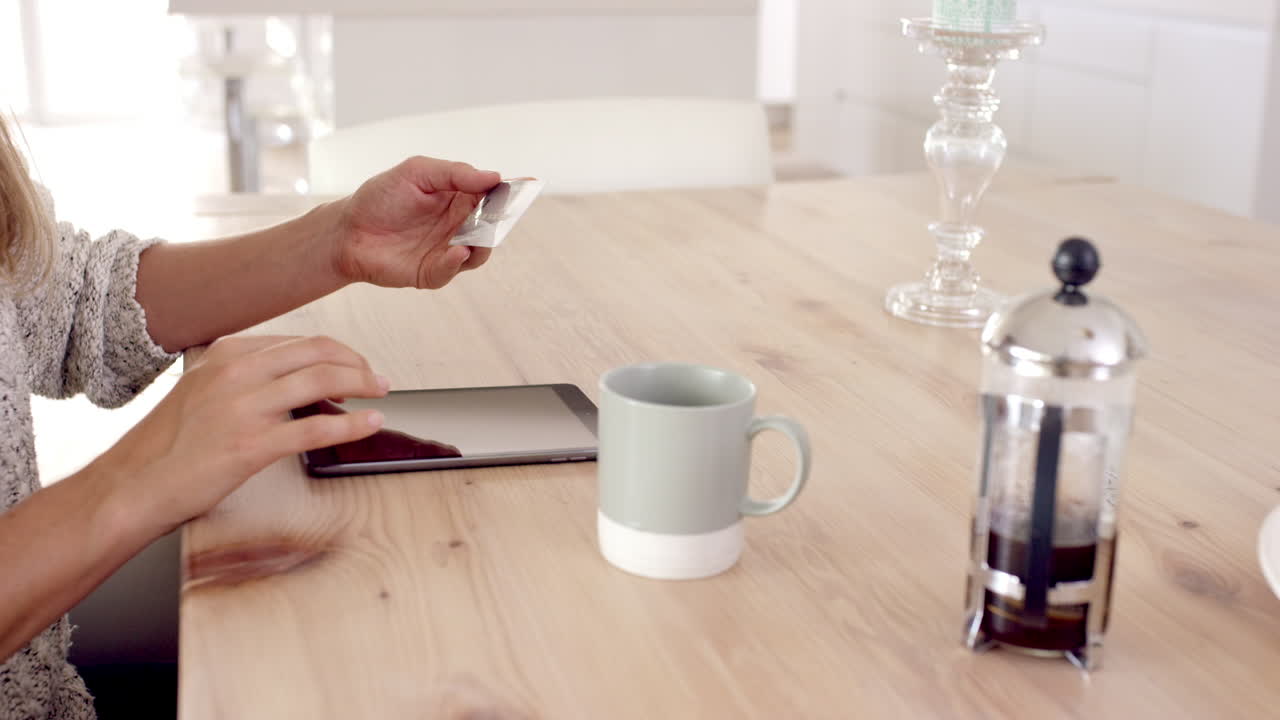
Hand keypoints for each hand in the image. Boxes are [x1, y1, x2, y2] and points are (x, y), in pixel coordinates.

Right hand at [93, 335, 388, 532]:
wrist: (134, 485)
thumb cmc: (166, 446)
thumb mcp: (200, 390)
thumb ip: (242, 379)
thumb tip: (290, 379)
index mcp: (225, 355)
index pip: (297, 342)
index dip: (335, 352)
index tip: (352, 364)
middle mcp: (236, 373)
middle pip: (317, 353)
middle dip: (356, 363)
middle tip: (376, 378)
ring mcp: (244, 408)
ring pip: (322, 380)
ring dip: (361, 384)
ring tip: (379, 394)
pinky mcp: (252, 445)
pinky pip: (316, 427)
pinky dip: (352, 424)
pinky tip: (371, 423)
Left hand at [333, 156, 501, 288]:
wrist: (348, 230)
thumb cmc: (381, 197)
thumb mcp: (417, 172)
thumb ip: (454, 173)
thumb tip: (493, 177)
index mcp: (459, 198)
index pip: (491, 194)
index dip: (510, 191)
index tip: (528, 185)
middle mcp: (459, 225)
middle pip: (492, 225)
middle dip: (499, 220)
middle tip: (501, 214)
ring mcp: (447, 250)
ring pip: (479, 251)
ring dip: (482, 244)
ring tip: (475, 236)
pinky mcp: (432, 272)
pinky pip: (452, 270)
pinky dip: (456, 262)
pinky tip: (456, 251)